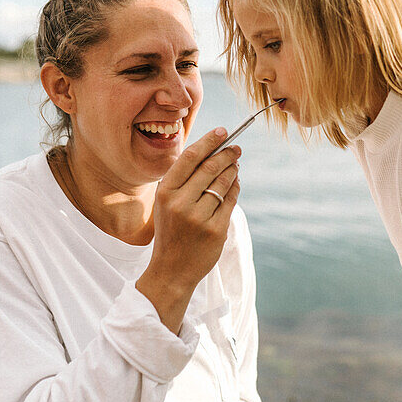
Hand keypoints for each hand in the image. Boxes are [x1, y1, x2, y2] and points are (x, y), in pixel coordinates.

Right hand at [135, 127, 241, 330]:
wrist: (171, 270)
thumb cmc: (171, 230)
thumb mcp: (166, 202)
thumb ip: (184, 179)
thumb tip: (212, 151)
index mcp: (165, 192)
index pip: (190, 157)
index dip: (209, 141)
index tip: (223, 131)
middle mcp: (180, 203)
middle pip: (210, 167)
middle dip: (227, 154)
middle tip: (236, 148)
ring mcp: (199, 218)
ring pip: (224, 183)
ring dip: (233, 170)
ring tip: (235, 164)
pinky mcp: (215, 230)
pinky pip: (231, 201)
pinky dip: (235, 188)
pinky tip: (235, 183)